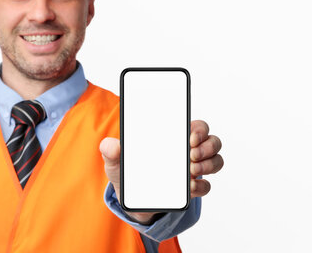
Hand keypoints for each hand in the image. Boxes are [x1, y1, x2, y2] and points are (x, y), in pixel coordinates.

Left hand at [99, 119, 223, 223]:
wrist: (131, 200)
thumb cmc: (127, 173)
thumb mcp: (115, 161)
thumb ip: (110, 151)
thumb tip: (111, 145)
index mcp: (171, 137)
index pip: (195, 125)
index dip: (199, 128)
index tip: (190, 135)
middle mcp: (187, 150)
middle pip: (212, 140)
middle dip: (207, 145)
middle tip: (191, 153)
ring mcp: (193, 169)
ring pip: (216, 160)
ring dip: (208, 164)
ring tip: (191, 170)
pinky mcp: (192, 189)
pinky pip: (206, 186)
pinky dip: (201, 186)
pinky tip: (190, 187)